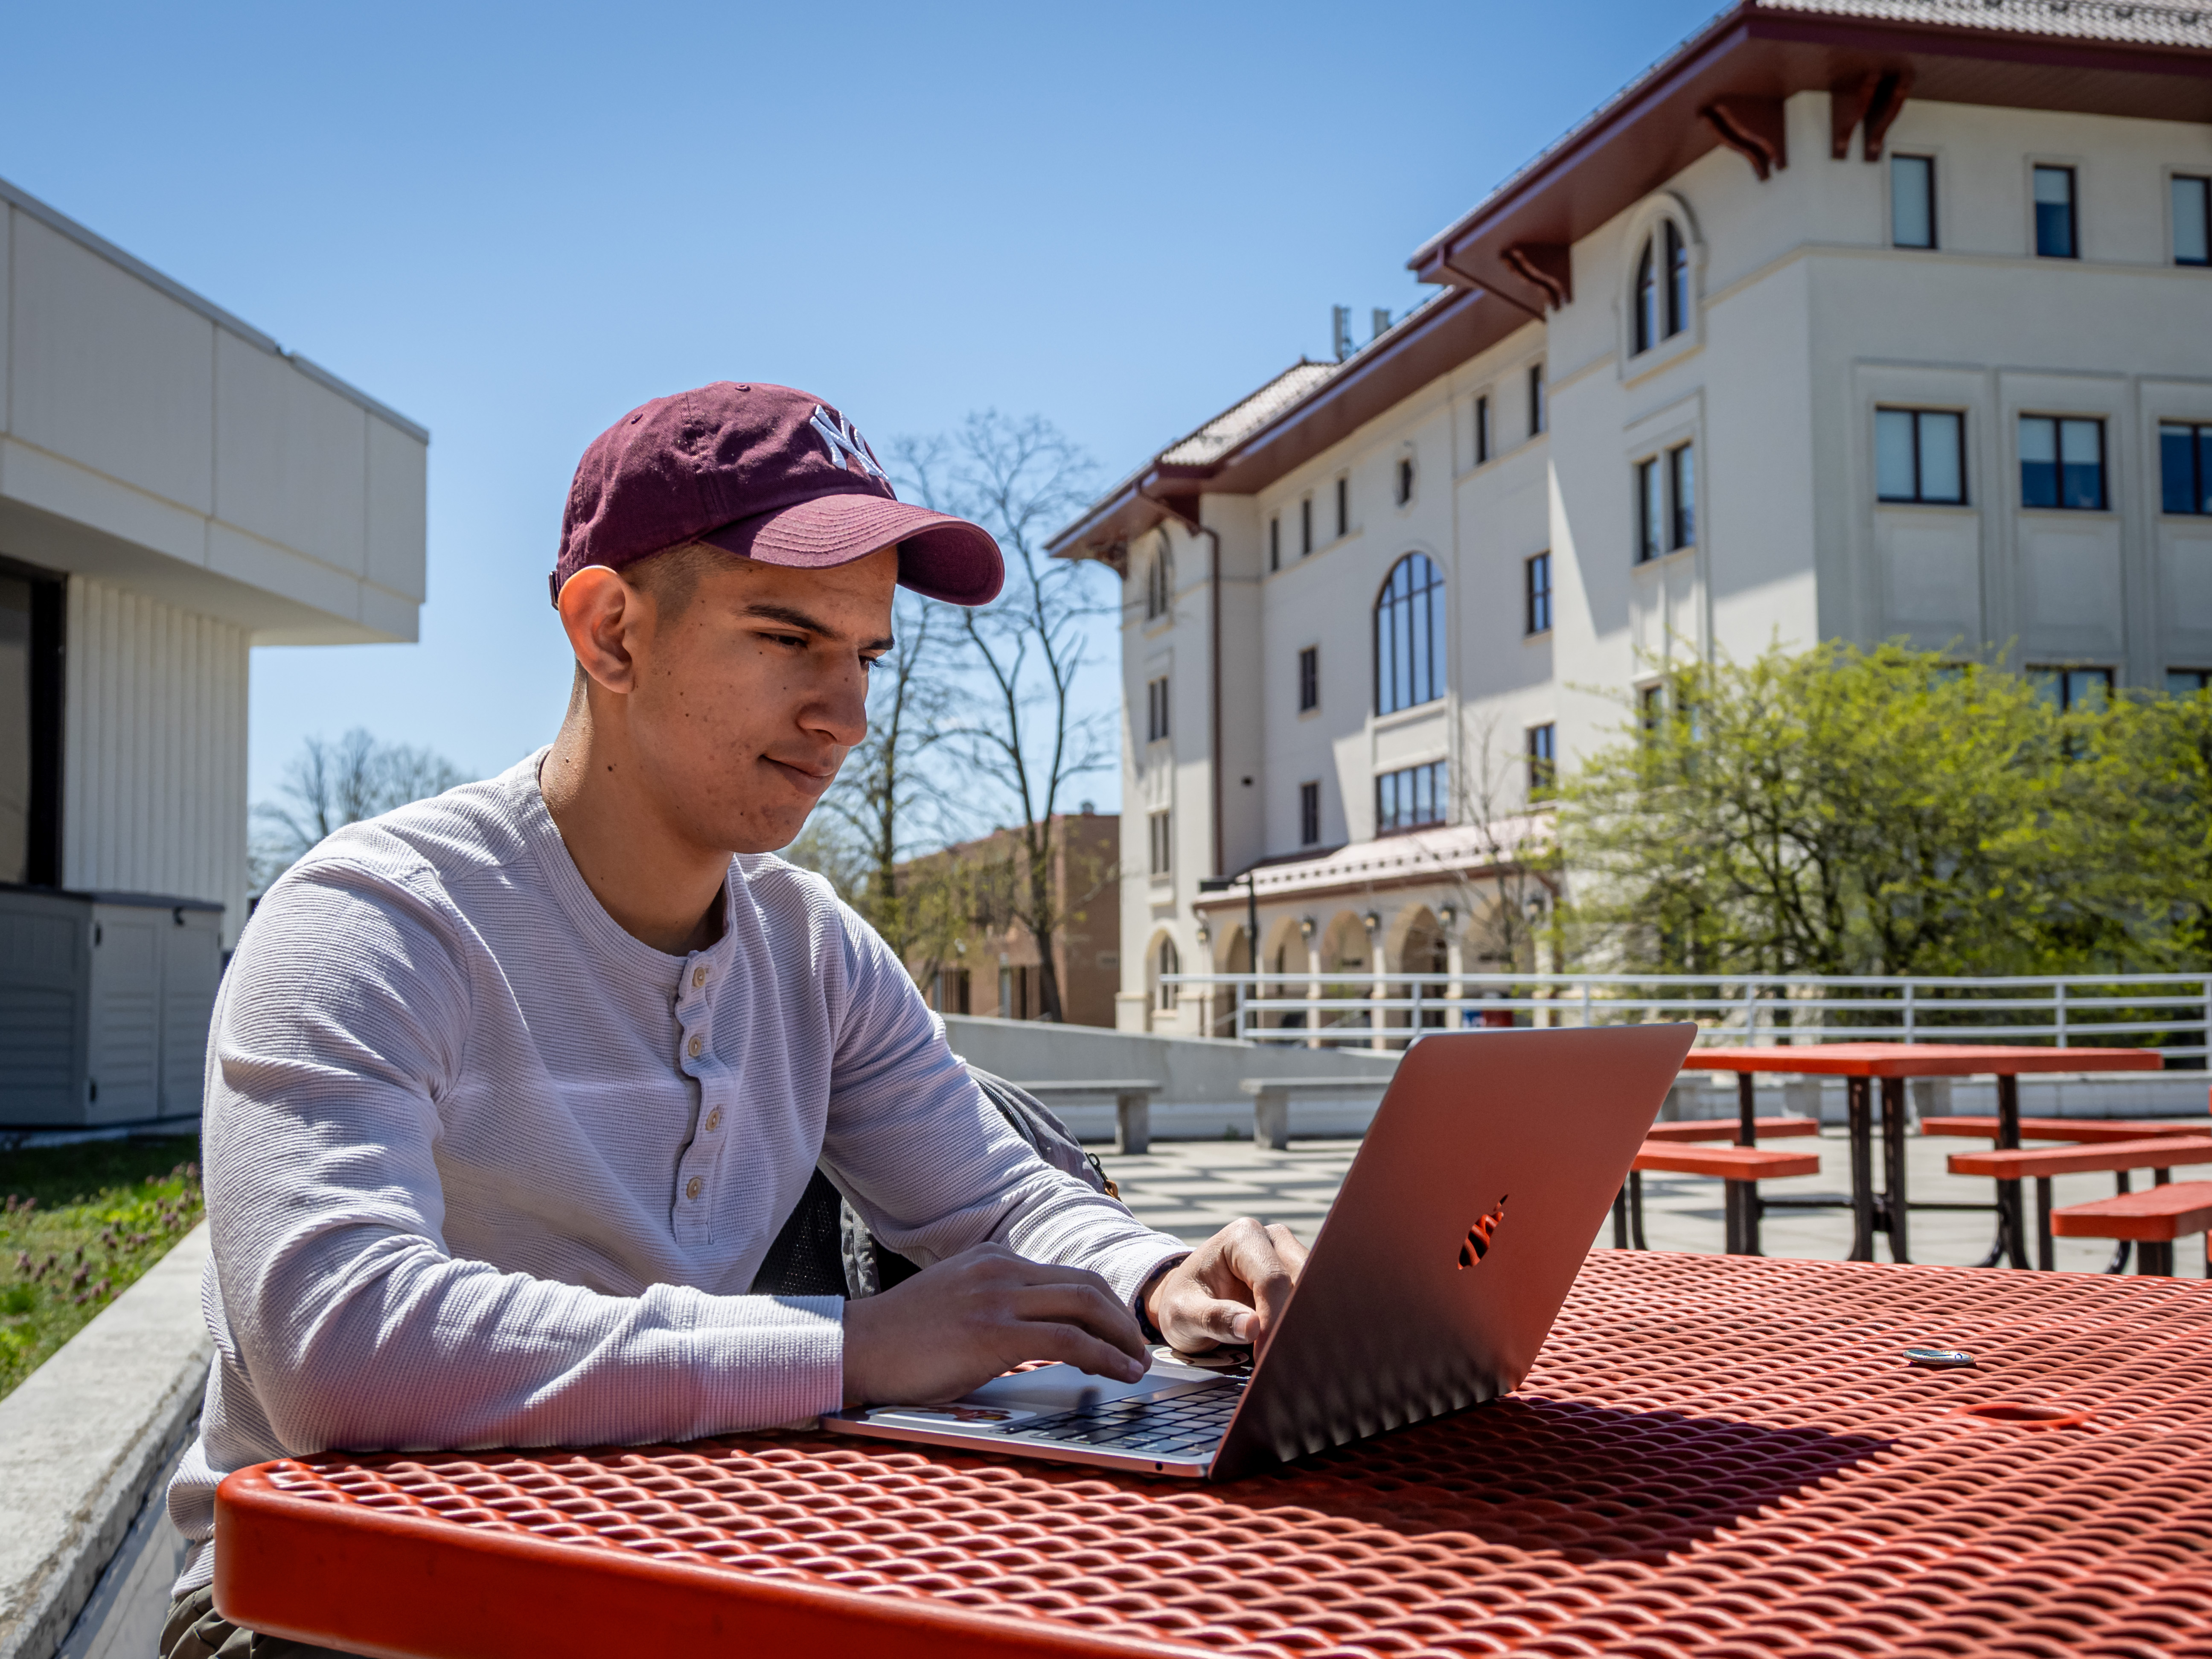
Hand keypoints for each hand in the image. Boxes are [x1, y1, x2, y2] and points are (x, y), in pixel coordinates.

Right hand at [841, 1244, 1149, 1406]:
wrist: (855, 1347)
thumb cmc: (901, 1340)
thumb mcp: (956, 1302)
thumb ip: (995, 1305)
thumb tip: (1035, 1333)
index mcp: (992, 1258)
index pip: (1066, 1274)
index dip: (1104, 1303)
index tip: (1120, 1330)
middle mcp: (1000, 1268)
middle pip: (1087, 1284)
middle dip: (1122, 1319)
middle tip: (1138, 1350)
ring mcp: (997, 1296)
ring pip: (1086, 1305)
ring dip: (1122, 1338)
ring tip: (1137, 1365)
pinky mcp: (993, 1331)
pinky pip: (1068, 1339)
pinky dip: (1104, 1356)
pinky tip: (1119, 1373)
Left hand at [1143, 1217, 1306, 1354]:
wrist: (1187, 1302)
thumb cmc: (1183, 1303)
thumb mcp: (1183, 1315)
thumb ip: (1214, 1319)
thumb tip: (1252, 1327)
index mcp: (1241, 1238)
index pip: (1272, 1279)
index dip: (1274, 1319)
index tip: (1266, 1354)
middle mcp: (1272, 1239)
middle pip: (1302, 1281)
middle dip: (1293, 1321)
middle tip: (1283, 1359)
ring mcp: (1288, 1257)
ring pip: (1314, 1291)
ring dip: (1303, 1324)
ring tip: (1286, 1356)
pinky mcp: (1298, 1278)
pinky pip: (1312, 1301)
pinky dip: (1304, 1324)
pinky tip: (1292, 1347)